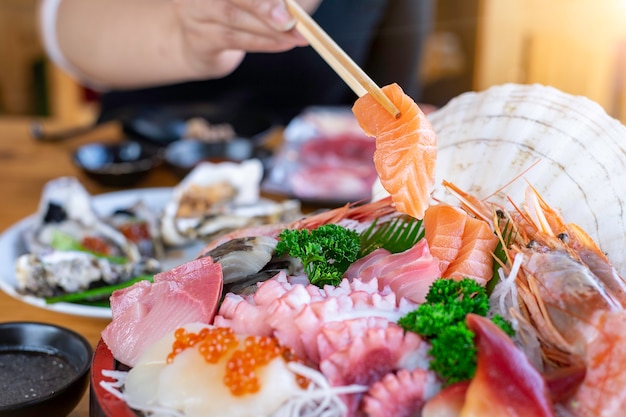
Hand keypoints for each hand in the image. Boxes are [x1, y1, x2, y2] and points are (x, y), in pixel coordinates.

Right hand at [172, 0, 321, 78]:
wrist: (201, 44)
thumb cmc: (236, 11)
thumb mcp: (249, 2)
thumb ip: (273, 1)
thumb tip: (295, 6)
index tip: (291, 2)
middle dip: (264, 6)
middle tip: (291, 19)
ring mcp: (194, 13)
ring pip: (233, 18)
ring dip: (269, 29)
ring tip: (297, 35)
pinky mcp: (198, 39)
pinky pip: (233, 40)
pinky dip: (262, 42)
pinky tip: (284, 43)